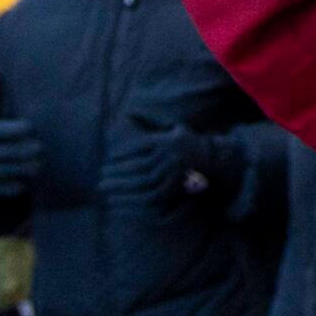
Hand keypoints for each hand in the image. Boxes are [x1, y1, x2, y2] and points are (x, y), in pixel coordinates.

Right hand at [0, 115, 42, 198]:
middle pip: (4, 152)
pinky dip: (7, 189)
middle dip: (25, 151)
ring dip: (21, 170)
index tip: (32, 128)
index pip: (0, 131)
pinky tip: (22, 186)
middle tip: (40, 148)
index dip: (18, 129)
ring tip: (37, 166)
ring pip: (0, 171)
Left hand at [99, 115, 244, 205]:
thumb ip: (152, 123)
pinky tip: (118, 200)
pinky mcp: (173, 190)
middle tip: (101, 175)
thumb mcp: (174, 128)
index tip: (109, 157)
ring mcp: (173, 174)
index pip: (139, 145)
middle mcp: (171, 157)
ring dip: (121, 186)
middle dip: (117, 171)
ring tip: (104, 187)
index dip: (122, 152)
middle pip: (138, 165)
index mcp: (168, 141)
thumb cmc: (188, 143)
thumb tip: (128, 115)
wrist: (214, 161)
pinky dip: (131, 199)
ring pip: (141, 182)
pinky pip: (148, 197)